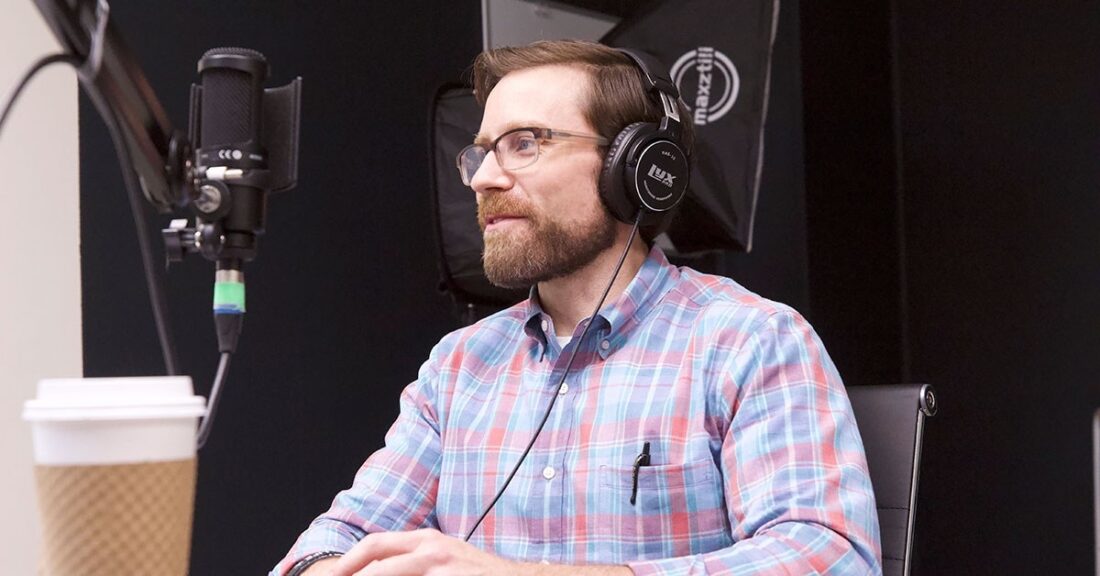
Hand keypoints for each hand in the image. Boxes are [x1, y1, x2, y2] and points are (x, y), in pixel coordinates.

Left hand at [326, 528, 517, 575]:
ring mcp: (441, 565)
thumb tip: (381, 569)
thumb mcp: (446, 559)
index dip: (349, 561)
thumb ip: (417, 562)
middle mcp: (430, 548)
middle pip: (376, 556)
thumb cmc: (479, 574)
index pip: (376, 545)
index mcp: (426, 540)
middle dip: (349, 571)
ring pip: (388, 572)